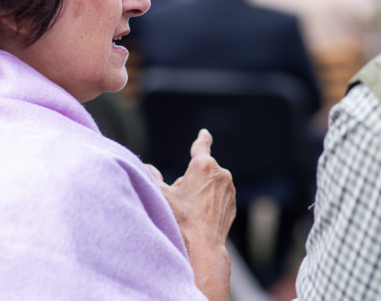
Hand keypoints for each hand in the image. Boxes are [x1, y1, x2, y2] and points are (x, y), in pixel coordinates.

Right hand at [148, 129, 235, 300]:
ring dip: (200, 191)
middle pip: (200, 171)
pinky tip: (199, 217)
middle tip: (180, 200)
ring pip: (209, 184)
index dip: (202, 139)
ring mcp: (229, 189)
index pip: (201, 146)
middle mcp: (221, 174)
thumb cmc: (180, 219)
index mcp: (204, 165)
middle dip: (190, 180)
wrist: (203, 247)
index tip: (204, 133)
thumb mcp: (161, 194)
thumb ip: (152, 176)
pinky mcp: (232, 204)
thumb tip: (148, 167)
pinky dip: (209, 202)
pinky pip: (217, 197)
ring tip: (189, 211)